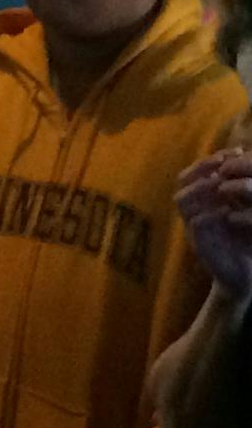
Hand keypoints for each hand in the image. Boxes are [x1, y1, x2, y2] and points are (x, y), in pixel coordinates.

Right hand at [179, 150, 251, 298]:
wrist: (245, 276)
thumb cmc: (247, 241)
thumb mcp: (246, 211)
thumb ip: (240, 191)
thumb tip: (246, 159)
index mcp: (203, 201)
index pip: (195, 172)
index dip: (211, 159)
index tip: (235, 152)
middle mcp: (194, 211)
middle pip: (183, 181)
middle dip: (203, 168)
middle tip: (224, 165)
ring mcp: (193, 227)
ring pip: (183, 200)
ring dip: (203, 188)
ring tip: (223, 185)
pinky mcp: (199, 244)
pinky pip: (196, 223)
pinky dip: (210, 214)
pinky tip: (228, 211)